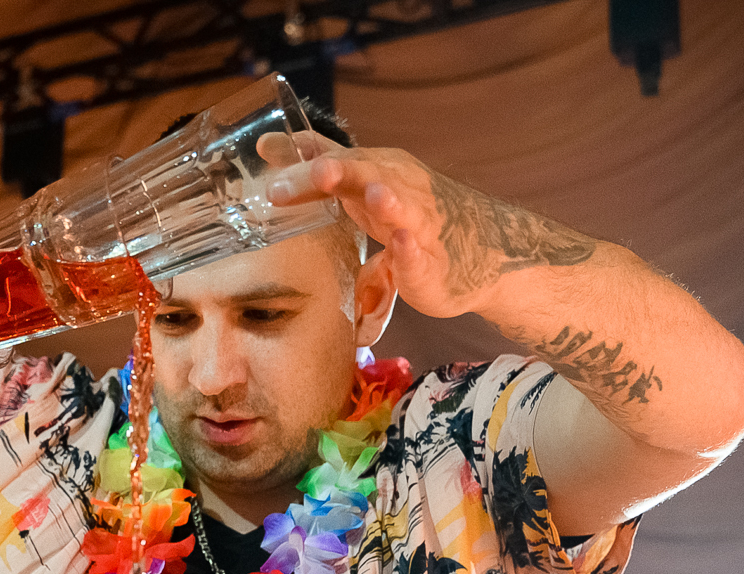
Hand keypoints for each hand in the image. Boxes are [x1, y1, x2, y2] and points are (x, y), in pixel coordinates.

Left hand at [260, 132, 596, 318]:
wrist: (480, 253)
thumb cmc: (409, 216)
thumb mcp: (359, 186)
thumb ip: (318, 166)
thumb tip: (269, 145)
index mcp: (374, 170)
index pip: (334, 155)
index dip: (301, 155)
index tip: (263, 150)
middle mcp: (397, 187)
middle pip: (363, 173)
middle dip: (336, 172)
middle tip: (311, 174)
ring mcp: (419, 221)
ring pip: (403, 204)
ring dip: (388, 199)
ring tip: (373, 195)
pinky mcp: (432, 258)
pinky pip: (421, 250)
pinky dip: (412, 247)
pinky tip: (403, 243)